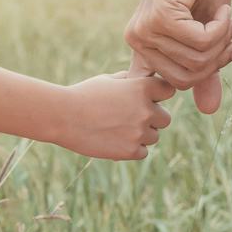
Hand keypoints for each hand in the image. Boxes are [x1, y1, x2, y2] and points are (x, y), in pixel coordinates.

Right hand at [50, 72, 176, 159]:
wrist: (63, 116)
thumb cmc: (83, 95)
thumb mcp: (107, 80)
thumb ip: (130, 81)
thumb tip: (144, 80)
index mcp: (142, 88)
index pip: (168, 91)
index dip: (158, 94)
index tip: (147, 98)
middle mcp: (146, 110)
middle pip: (165, 118)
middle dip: (151, 118)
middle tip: (129, 117)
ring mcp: (139, 132)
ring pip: (153, 136)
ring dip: (141, 134)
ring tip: (116, 129)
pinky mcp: (131, 151)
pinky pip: (142, 152)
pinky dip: (132, 148)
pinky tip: (114, 140)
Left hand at [125, 0, 231, 113]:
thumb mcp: (206, 35)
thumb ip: (204, 70)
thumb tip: (208, 112)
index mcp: (144, 48)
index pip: (178, 84)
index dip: (209, 71)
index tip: (230, 49)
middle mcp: (137, 42)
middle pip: (188, 77)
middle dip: (219, 57)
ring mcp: (145, 31)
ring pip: (197, 60)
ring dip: (223, 40)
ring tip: (228, 18)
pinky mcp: (159, 18)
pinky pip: (201, 41)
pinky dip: (221, 27)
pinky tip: (223, 9)